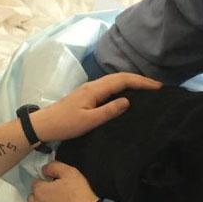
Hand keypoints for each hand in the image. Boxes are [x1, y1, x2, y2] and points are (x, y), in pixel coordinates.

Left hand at [27, 161, 98, 201]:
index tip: (54, 188)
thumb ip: (54, 167)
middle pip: (32, 198)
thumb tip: (44, 170)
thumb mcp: (71, 173)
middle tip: (54, 199)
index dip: (46, 184)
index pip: (36, 184)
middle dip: (40, 197)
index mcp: (40, 190)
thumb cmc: (80, 196)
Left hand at [29, 73, 160, 142]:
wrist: (44, 125)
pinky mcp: (88, 95)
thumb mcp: (89, 121)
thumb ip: (109, 111)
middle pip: (120, 77)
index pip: (123, 80)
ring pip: (115, 81)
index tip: (158, 87)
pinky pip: (110, 87)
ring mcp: (90, 89)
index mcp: (95, 89)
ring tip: (147, 90)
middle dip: (140, 79)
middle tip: (158, 87)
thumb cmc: (66, 125)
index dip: (141, 82)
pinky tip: (128, 95)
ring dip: (132, 83)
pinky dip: (123, 87)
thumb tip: (128, 101)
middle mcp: (93, 85)